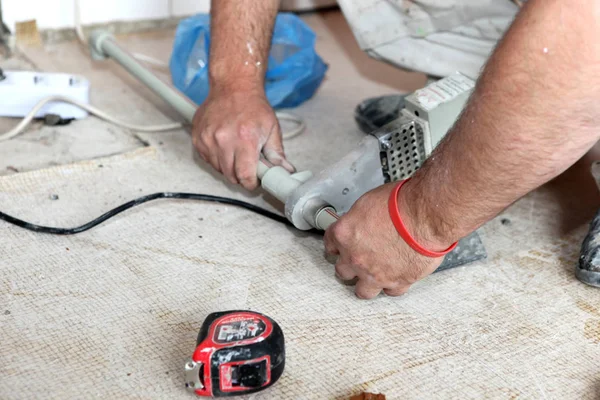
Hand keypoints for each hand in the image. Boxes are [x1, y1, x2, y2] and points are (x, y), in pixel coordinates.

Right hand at [192, 86, 294, 189]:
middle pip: (231, 176)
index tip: (254, 181)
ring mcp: (208, 139)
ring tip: (236, 151)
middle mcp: (224, 140)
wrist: (234, 85)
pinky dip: (216, 158)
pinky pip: (207, 159)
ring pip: (218, 169)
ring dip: (228, 167)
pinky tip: (225, 146)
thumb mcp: (272, 128)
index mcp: (245, 139)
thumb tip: (285, 172)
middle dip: (241, 175)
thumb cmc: (253, 105)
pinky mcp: (197, 137)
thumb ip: (277, 154)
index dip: (251, 183)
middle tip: (248, 164)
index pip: (245, 176)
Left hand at [324, 181, 454, 298]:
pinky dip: (393, 286)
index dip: (336, 243)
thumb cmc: (401, 204)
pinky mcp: (397, 281)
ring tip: (373, 276)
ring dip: (366, 283)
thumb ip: (359, 218)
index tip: (340, 245)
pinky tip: (396, 277)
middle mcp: (355, 258)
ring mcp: (375, 273)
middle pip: (342, 270)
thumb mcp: (368, 201)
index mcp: (345, 234)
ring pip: (363, 290)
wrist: (425, 216)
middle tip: (358, 259)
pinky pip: (391, 292)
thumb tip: (361, 222)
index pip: (330, 243)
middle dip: (349, 265)